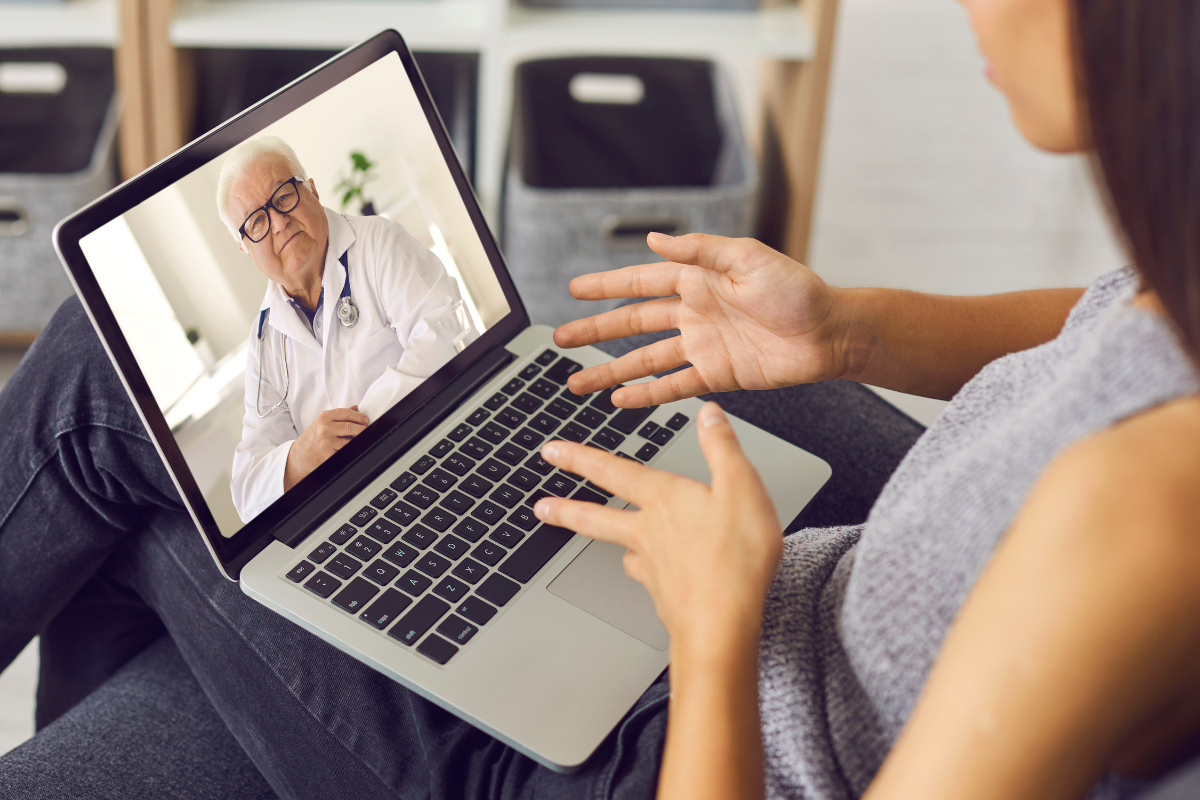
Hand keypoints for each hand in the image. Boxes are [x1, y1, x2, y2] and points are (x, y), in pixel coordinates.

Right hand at [284, 405, 368, 489]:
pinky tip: (349, 448)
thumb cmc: (312, 438)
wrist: (298, 456)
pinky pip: (345, 451)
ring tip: (356, 439)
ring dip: (357, 440)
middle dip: (362, 429)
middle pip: (351, 427)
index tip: (365, 420)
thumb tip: (356, 408)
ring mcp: (326, 442)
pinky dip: (350, 449)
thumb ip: (339, 415)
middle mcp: (324, 428)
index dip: (359, 417)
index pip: (347, 413)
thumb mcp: (322, 423)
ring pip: (350, 440)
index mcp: (324, 418)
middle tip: (366, 429)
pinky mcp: (329, 455)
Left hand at [532, 402, 781, 655]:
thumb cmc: (734, 558)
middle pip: (596, 517)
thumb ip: (721, 447)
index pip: (612, 471)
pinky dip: (641, 570)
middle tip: (540, 506)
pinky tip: (645, 571)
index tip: (552, 452)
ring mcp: (652, 567)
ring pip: (618, 547)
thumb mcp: (740, 487)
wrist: (722, 624)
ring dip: (601, 540)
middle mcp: (649, 532)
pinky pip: (644, 576)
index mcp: (663, 500)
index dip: (579, 458)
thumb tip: (708, 413)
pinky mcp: (663, 595)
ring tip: (589, 537)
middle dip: (566, 508)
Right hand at [553, 233, 846, 408]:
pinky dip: (646, 395)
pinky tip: (621, 401)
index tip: (574, 290)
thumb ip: (700, 250)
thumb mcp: (749, 257)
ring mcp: (703, 347)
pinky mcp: (717, 376)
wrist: (831, 334)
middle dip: (595, 332)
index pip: (640, 282)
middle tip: (561, 339)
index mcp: (698, 280)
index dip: (605, 286)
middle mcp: (694, 314)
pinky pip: (673, 386)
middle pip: (632, 324)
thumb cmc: (799, 290)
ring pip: (644, 361)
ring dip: (611, 371)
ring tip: (579, 382)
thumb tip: (656, 239)